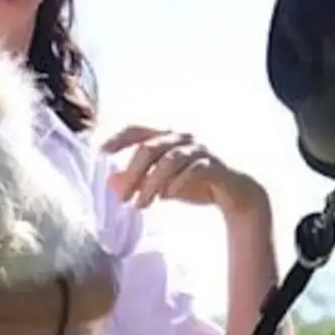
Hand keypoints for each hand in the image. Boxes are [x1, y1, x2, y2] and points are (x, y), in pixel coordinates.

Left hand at [102, 126, 269, 214]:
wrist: (234, 192)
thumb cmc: (193, 182)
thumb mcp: (160, 182)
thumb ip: (138, 180)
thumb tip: (110, 183)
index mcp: (167, 135)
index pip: (137, 129)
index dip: (118, 139)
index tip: (100, 153)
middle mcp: (181, 137)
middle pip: (149, 147)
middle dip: (132, 173)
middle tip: (122, 198)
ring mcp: (199, 149)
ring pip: (169, 161)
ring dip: (151, 184)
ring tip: (140, 205)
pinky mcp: (213, 164)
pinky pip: (192, 170)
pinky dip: (177, 183)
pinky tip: (166, 198)